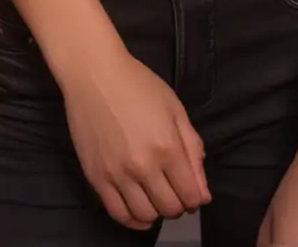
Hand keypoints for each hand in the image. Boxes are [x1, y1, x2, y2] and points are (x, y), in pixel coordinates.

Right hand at [59, 50, 209, 228]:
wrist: (95, 76)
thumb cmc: (138, 85)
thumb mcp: (175, 109)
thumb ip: (192, 149)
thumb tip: (202, 190)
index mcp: (167, 147)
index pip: (191, 195)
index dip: (197, 198)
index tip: (194, 192)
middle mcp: (143, 165)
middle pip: (170, 208)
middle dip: (180, 206)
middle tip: (176, 193)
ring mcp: (117, 174)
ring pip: (145, 215)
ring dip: (157, 212)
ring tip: (157, 198)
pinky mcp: (96, 177)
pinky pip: (117, 213)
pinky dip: (133, 220)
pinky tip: (139, 211)